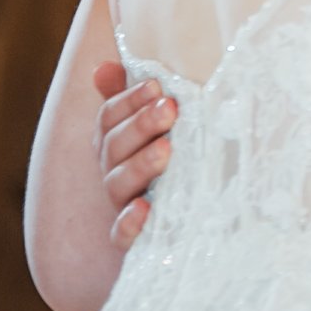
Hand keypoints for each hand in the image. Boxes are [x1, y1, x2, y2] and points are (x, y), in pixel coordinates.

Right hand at [92, 61, 175, 250]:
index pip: (109, 118)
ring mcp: (126, 207)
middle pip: (114, 147)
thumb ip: (137, 99)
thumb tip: (103, 68)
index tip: (158, 85)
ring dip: (140, 164)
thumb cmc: (185, 163)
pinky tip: (145, 210)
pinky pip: (123, 237)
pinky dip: (130, 224)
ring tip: (166, 149)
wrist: (208, 226)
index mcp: (120, 144)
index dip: (129, 99)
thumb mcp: (165, 128)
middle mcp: (118, 173)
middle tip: (170, 108)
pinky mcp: (138, 242)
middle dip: (140, 125)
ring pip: (119, 185)